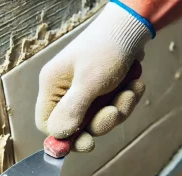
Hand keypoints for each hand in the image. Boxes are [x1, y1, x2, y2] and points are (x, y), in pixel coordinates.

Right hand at [35, 1, 153, 152]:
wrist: (130, 28)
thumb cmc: (106, 49)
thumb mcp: (89, 80)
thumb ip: (73, 110)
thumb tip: (58, 137)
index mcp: (52, 88)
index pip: (47, 124)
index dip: (65, 137)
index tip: (87, 141)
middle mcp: (64, 93)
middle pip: (76, 126)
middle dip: (101, 122)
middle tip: (115, 112)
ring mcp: (83, 94)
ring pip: (97, 120)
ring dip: (118, 109)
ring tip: (130, 90)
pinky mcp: (100, 93)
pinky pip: (110, 110)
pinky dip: (124, 101)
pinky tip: (133, 86)